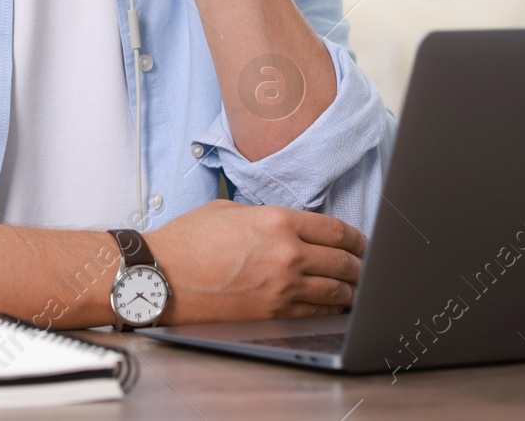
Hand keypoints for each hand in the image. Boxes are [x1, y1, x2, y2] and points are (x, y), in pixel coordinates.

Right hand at [144, 199, 365, 323]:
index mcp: (279, 221)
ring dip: (350, 289)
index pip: (337, 231)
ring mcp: (283, 288)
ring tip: (353, 287)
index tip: (361, 243)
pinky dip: (330, 309)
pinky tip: (332, 305)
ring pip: (337, 291)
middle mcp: (288, 254)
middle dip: (358, 265)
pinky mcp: (273, 314)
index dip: (357, 239)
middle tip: (362, 266)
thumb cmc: (188, 240)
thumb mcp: (230, 210)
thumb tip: (285, 225)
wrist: (162, 275)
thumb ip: (265, 216)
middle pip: (345, 262)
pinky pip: (317, 312)